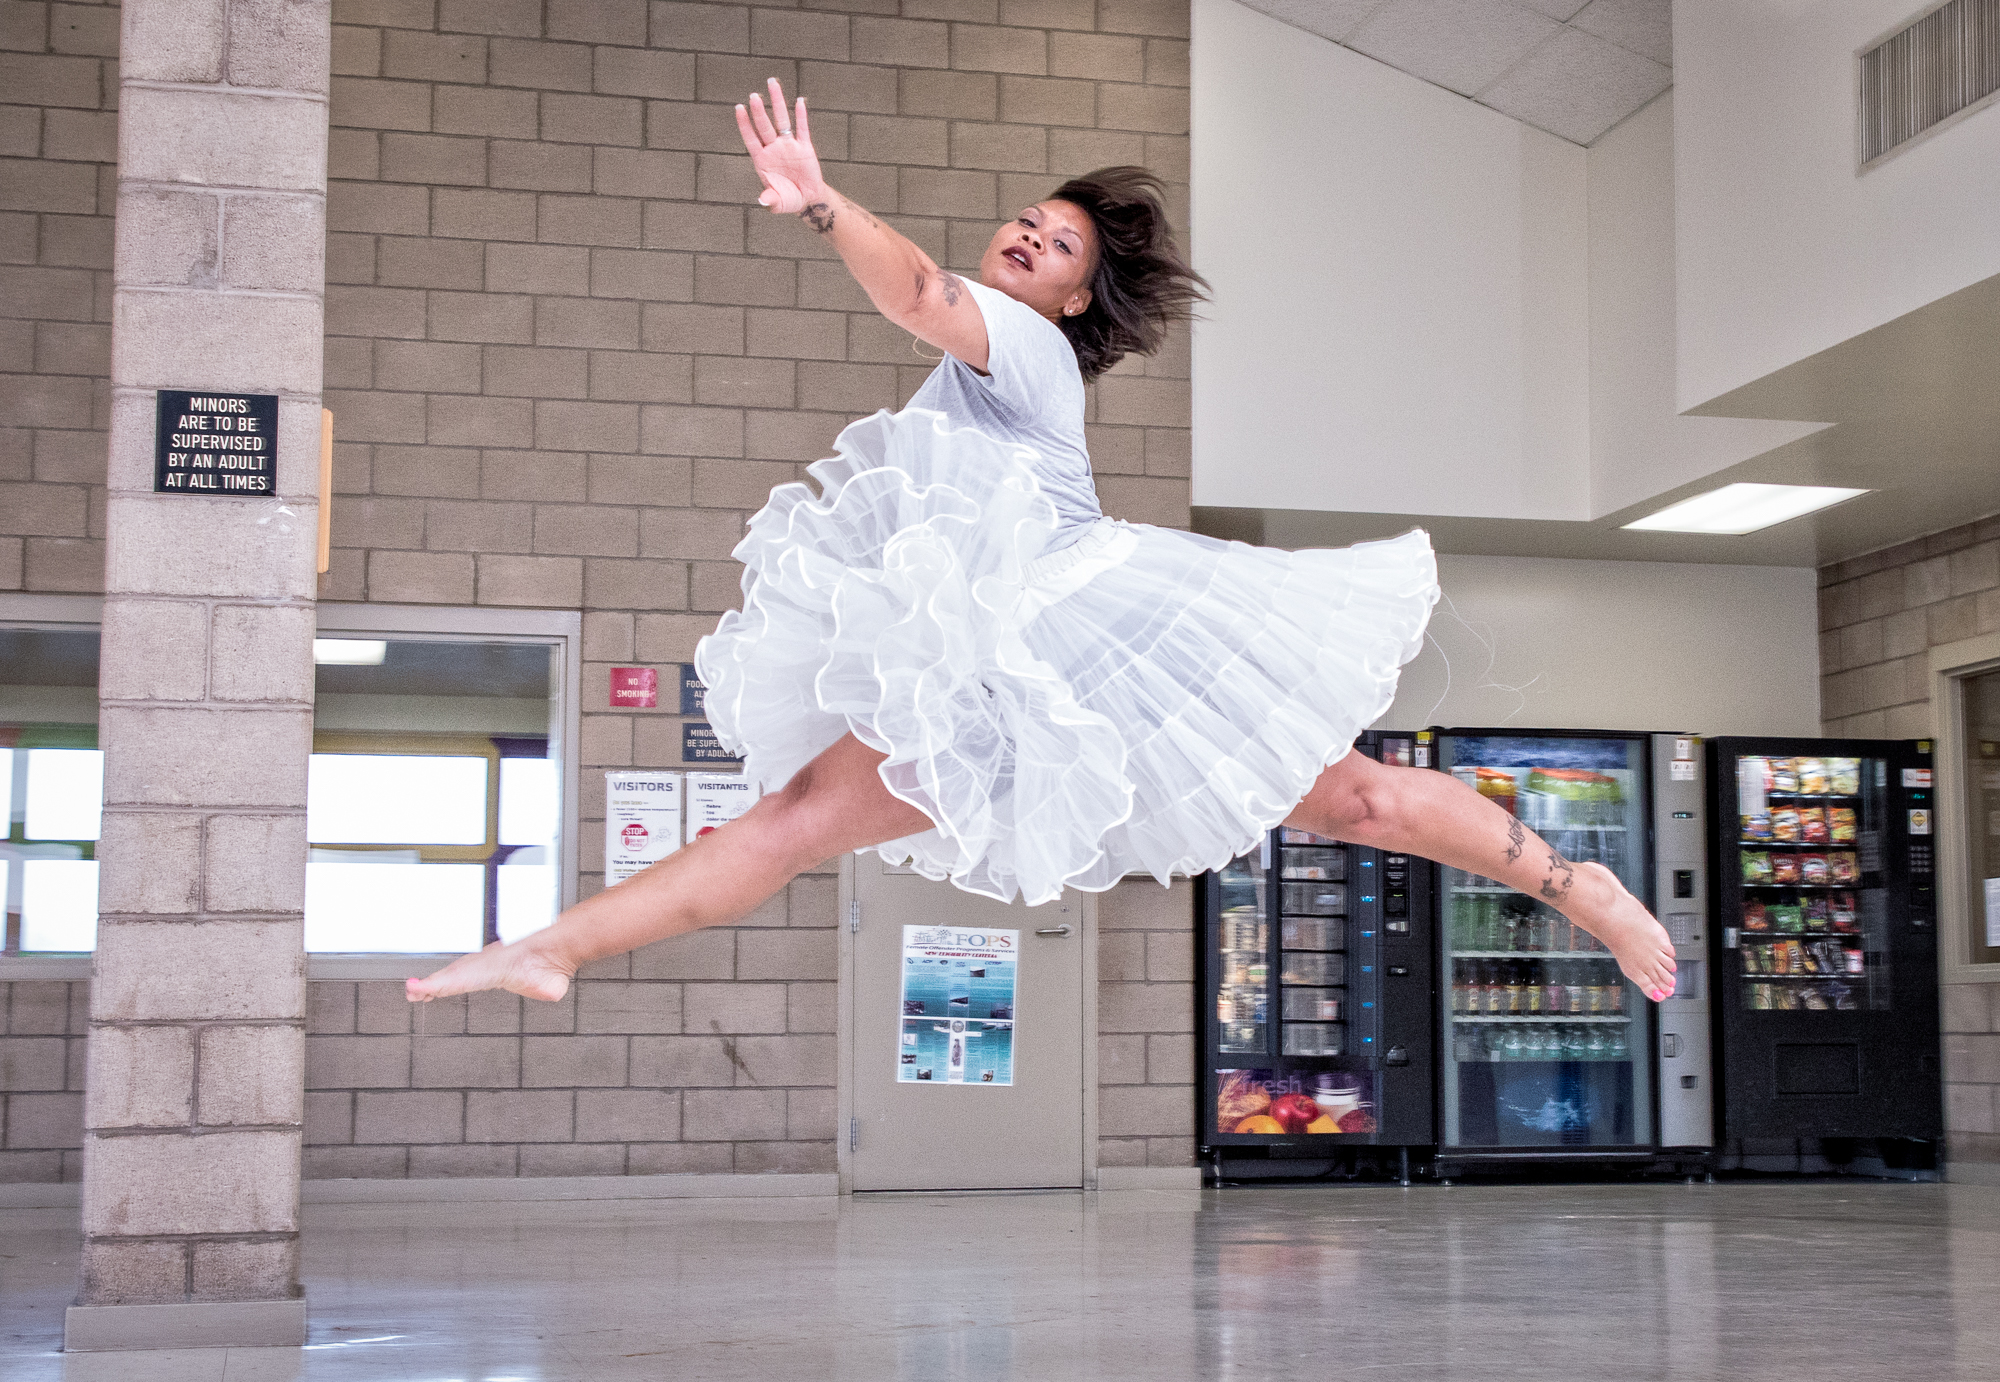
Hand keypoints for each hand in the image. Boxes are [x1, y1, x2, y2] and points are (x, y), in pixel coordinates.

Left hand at [734, 76, 823, 216]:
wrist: (807, 199)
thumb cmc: (788, 200)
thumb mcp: (778, 202)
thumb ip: (770, 200)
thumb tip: (763, 201)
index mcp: (762, 160)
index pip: (751, 138)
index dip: (745, 124)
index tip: (738, 108)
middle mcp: (773, 149)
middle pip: (765, 126)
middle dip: (759, 111)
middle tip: (753, 95)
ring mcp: (789, 146)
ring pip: (782, 120)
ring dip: (777, 102)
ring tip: (772, 83)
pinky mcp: (805, 147)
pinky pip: (802, 129)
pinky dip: (801, 115)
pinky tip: (799, 101)